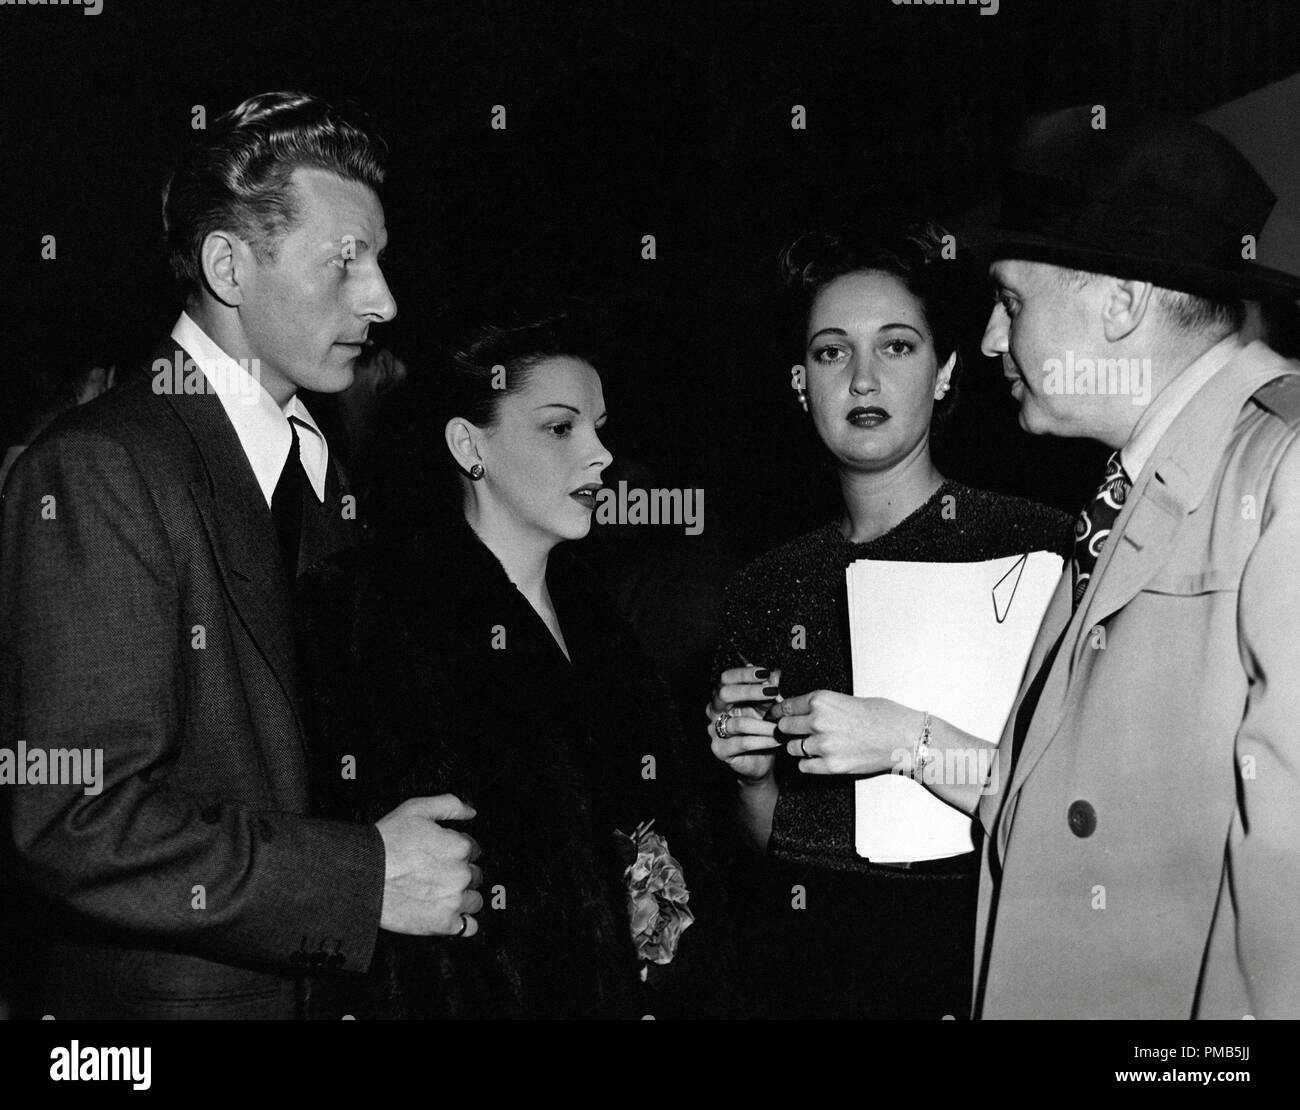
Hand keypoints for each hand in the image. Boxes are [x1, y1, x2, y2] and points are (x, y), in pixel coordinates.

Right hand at [376, 795, 483, 936]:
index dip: (458, 852)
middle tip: (438, 876)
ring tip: (440, 896)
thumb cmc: (385, 843)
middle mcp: (462, 873)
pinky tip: (450, 917)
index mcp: (459, 846)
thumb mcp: (416, 808)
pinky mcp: (444, 924)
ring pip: (474, 901)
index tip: (444, 857)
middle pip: (475, 875)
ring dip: (463, 898)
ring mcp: (454, 900)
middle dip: (461, 875)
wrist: (362, 877)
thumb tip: (471, 812)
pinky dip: (462, 923)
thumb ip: (449, 805)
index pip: (473, 850)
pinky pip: (468, 927)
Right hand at [706, 666, 781, 783]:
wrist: (760, 760)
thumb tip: (775, 673)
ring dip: (764, 724)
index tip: (764, 672)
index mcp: (722, 696)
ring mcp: (714, 730)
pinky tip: (777, 739)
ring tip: (781, 725)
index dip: (744, 673)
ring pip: (738, 723)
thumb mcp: (767, 707)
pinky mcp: (720, 750)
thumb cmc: (761, 729)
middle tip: (772, 691)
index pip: (726, 678)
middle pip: (724, 694)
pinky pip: (743, 743)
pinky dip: (763, 741)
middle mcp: (714, 711)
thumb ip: (768, 691)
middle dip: (750, 691)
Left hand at [771, 691, 919, 775]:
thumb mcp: (847, 698)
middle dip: (788, 730)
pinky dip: (809, 763)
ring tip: (816, 745)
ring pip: (792, 748)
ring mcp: (823, 745)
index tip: (774, 716)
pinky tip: (821, 758)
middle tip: (796, 732)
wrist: (904, 737)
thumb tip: (802, 709)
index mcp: (821, 700)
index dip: (777, 712)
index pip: (785, 707)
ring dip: (799, 747)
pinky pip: (804, 766)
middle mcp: (818, 721)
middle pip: (783, 728)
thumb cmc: (883, 715)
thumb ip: (822, 705)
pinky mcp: (831, 766)